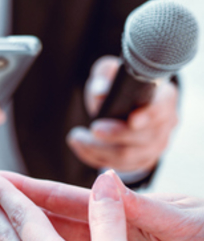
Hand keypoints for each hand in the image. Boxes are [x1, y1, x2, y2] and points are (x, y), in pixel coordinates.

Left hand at [67, 56, 178, 172]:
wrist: (122, 106)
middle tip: (93, 129)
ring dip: (98, 149)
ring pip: (129, 156)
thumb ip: (104, 77)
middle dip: (116, 135)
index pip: (163, 106)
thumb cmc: (116, 86)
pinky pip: (119, 166)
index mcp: (164, 97)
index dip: (150, 114)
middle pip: (144, 137)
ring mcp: (156, 145)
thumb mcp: (108, 74)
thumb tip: (100, 93)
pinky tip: (81, 147)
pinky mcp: (142, 160)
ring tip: (76, 138)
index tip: (132, 120)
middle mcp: (165, 123)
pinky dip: (96, 158)